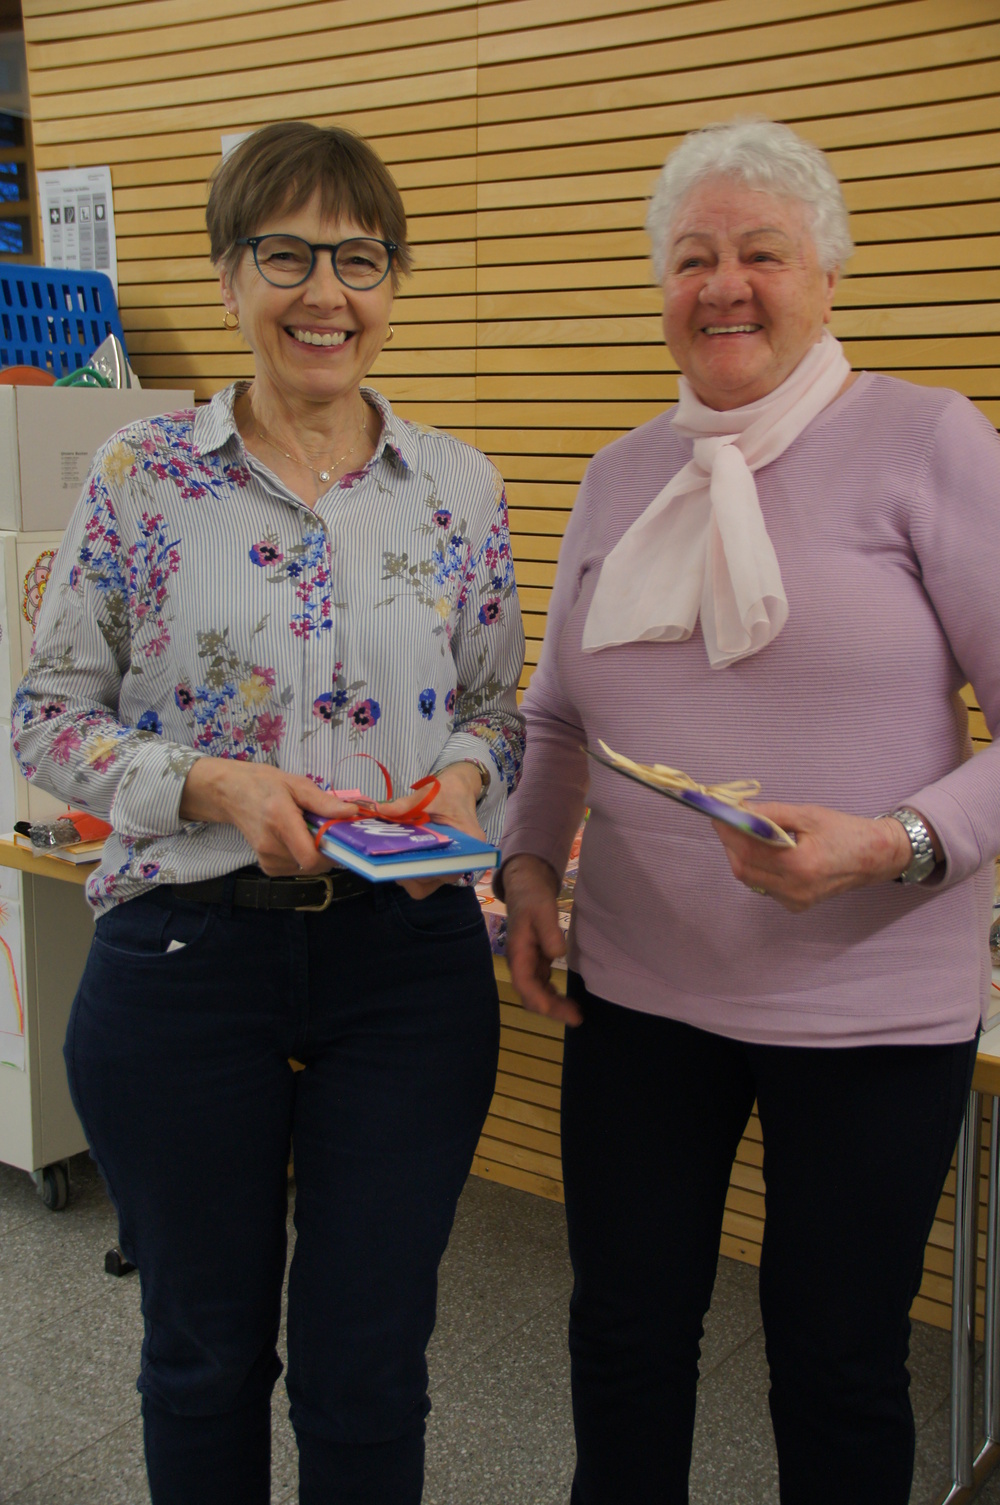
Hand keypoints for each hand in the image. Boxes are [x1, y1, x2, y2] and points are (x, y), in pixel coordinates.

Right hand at [180, 758, 357, 875]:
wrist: (231, 793)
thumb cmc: (264, 785)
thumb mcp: (297, 785)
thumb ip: (324, 803)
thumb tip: (351, 813)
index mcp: (280, 821)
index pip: (310, 857)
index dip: (331, 853)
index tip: (339, 838)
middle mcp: (271, 845)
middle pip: (311, 864)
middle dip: (326, 851)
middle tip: (327, 831)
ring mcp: (266, 858)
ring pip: (305, 868)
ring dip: (315, 854)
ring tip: (308, 831)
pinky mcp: (266, 866)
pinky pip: (295, 869)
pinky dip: (303, 857)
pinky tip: (297, 840)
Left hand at [375, 761, 485, 900]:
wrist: (457, 789)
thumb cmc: (448, 792)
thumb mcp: (428, 794)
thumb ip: (406, 804)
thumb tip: (381, 809)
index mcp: (470, 841)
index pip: (449, 868)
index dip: (425, 871)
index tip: (403, 863)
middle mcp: (463, 859)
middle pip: (435, 880)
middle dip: (411, 874)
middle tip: (390, 861)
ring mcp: (450, 864)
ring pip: (427, 884)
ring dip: (408, 875)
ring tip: (391, 859)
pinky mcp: (438, 864)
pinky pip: (423, 878)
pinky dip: (409, 871)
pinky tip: (397, 858)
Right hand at [502, 853, 579, 1024]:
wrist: (527, 885)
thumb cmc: (533, 896)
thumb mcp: (542, 909)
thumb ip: (549, 931)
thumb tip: (557, 953)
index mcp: (518, 952)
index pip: (525, 984)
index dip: (539, 1000)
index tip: (557, 1011)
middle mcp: (520, 962)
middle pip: (531, 994)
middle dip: (551, 1009)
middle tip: (576, 1018)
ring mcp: (528, 963)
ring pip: (537, 992)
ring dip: (554, 1004)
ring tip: (576, 1014)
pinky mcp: (536, 960)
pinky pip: (542, 984)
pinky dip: (553, 994)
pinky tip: (567, 1000)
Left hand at [711, 801, 925, 912]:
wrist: (873, 857)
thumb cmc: (844, 831)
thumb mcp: (808, 815)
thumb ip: (771, 814)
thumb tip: (738, 810)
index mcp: (800, 865)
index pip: (748, 850)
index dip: (728, 831)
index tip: (718, 812)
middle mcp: (795, 889)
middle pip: (743, 868)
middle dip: (730, 843)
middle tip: (728, 821)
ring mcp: (795, 901)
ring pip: (751, 879)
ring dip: (742, 854)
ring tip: (746, 833)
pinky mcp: (796, 905)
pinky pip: (764, 886)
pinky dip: (757, 866)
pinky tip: (767, 851)